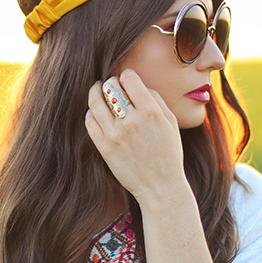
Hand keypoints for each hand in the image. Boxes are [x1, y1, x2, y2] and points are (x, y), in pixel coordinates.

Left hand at [85, 69, 187, 202]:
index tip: (127, 80)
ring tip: (97, 91)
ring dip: (95, 92)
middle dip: (111, 83)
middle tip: (112, 86)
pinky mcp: (104, 147)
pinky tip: (96, 112)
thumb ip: (156, 99)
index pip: (129, 78)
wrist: (161, 187)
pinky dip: (91, 112)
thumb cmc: (169, 153)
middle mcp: (131, 121)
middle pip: (110, 87)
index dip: (127, 76)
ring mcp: (115, 135)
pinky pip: (90, 121)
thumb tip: (139, 84)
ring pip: (95, 102)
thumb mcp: (171, 122)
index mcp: (151, 112)